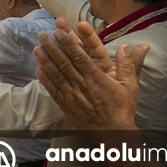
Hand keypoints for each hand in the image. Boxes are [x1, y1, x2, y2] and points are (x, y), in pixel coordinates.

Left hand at [33, 19, 148, 135]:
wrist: (113, 133)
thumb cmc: (122, 109)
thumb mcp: (130, 85)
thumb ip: (129, 65)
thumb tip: (130, 46)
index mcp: (97, 78)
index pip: (80, 56)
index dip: (68, 43)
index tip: (59, 32)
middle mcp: (82, 85)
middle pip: (65, 63)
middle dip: (53, 47)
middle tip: (42, 35)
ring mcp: (73, 96)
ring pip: (56, 75)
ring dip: (45, 61)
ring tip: (37, 48)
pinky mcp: (67, 106)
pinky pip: (53, 91)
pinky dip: (45, 80)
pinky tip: (37, 70)